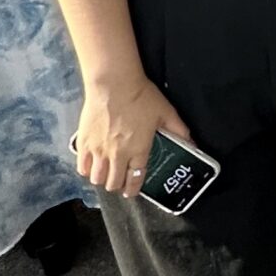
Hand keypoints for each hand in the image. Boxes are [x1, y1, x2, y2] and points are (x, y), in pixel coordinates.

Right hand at [75, 74, 190, 196]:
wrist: (113, 83)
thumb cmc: (141, 96)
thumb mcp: (166, 113)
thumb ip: (179, 131)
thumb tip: (193, 144)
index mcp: (138, 150)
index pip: (135, 179)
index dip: (133, 189)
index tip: (131, 191)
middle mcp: (117, 155)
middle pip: (114, 183)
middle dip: (117, 185)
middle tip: (119, 181)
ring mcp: (98, 150)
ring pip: (97, 178)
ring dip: (102, 179)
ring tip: (105, 173)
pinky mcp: (84, 142)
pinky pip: (82, 166)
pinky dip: (86, 170)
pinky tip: (91, 165)